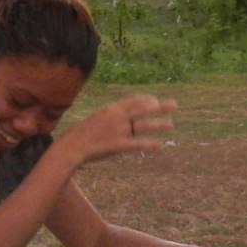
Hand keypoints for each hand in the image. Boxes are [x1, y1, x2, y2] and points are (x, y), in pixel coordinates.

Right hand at [56, 94, 176, 165]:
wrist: (71, 146)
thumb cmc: (80, 134)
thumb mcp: (95, 120)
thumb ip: (109, 117)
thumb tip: (119, 117)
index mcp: (111, 109)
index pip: (134, 100)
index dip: (147, 100)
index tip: (155, 101)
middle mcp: (117, 117)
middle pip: (143, 109)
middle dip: (160, 106)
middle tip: (174, 104)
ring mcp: (119, 131)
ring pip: (143, 125)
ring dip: (159, 124)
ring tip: (171, 124)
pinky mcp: (118, 145)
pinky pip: (138, 143)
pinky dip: (150, 144)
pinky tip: (160, 145)